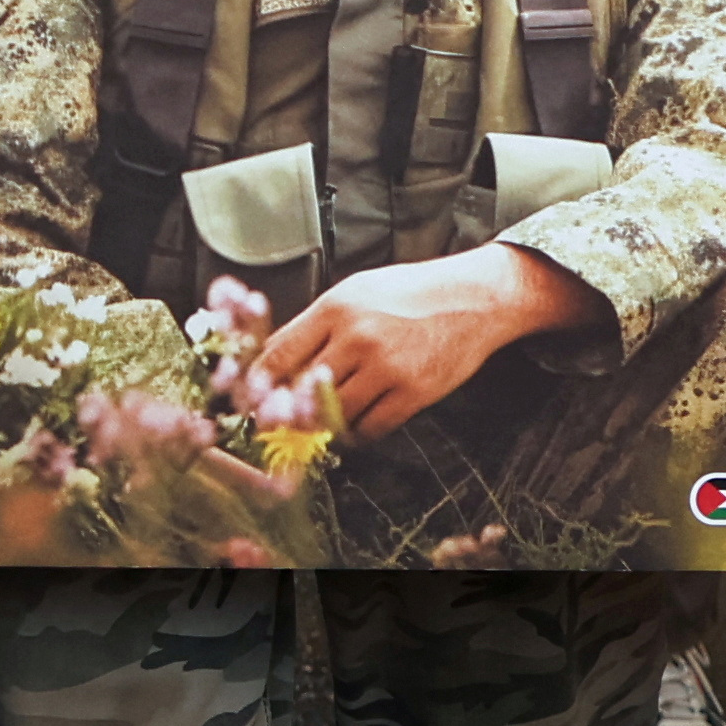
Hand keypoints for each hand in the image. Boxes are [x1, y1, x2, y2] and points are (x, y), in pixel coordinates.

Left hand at [250, 242, 580, 441]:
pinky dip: (359, 433)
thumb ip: (319, 324)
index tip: (253, 398)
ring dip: (327, 424)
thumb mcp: (356, 291)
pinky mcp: (413, 393)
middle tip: (284, 421)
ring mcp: (386, 368)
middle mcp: (356, 337)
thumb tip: (280, 360)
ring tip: (328, 419)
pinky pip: (371, 428)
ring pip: (334, 416)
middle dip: (289, 411)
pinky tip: (360, 423)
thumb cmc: (411, 292)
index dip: (260, 383)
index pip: (279, 354)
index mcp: (335, 308)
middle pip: (301, 392)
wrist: (472, 298)